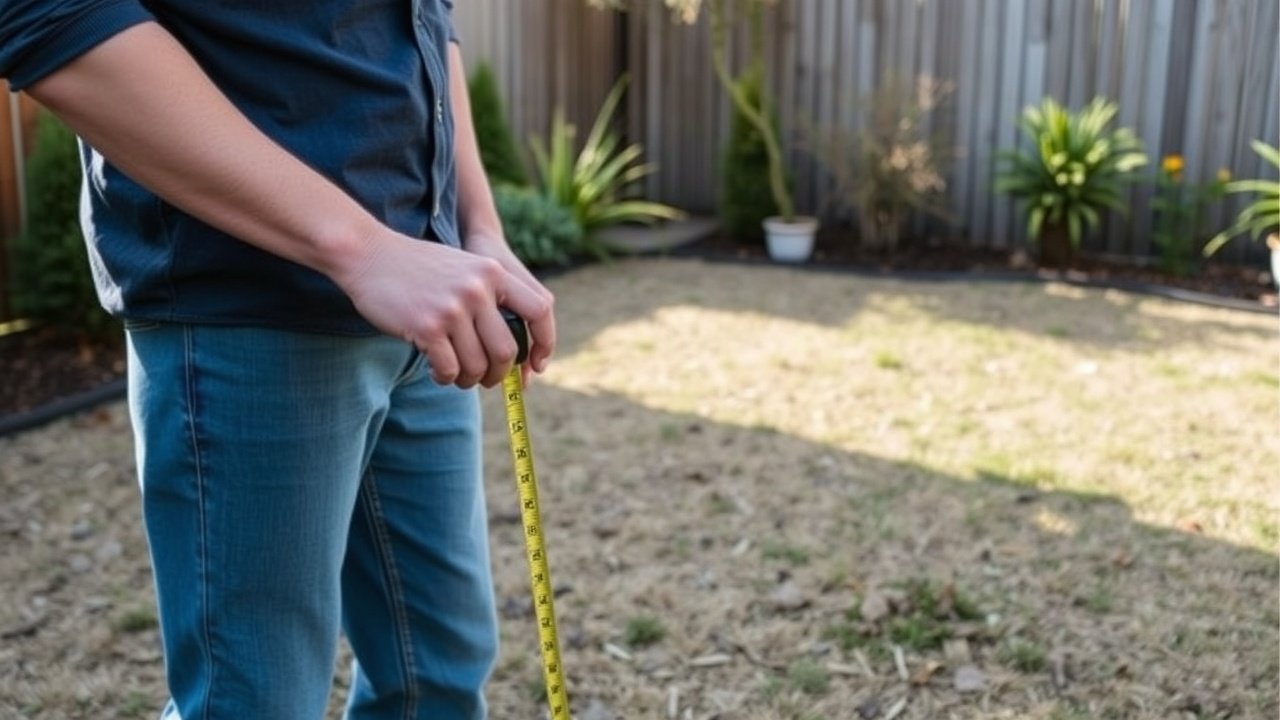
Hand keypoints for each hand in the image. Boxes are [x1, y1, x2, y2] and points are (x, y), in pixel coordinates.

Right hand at [332, 228, 552, 388]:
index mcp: (493, 272)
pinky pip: (449, 370)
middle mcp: (477, 289)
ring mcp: (453, 309)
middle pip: (507, 351)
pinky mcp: (427, 328)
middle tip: (484, 379)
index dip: (545, 342)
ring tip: (455, 373)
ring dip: (468, 379)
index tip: (537, 364)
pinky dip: (445, 377)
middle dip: (497, 374)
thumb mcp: (463, 267)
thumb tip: (513, 349)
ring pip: (477, 365)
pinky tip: (435, 369)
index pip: (540, 310)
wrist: (367, 254)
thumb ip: (490, 296)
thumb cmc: (415, 268)